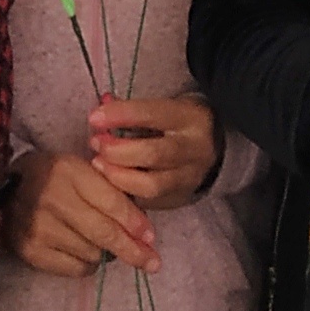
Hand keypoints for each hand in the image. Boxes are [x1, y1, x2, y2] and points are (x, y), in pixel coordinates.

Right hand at [3, 151, 157, 276]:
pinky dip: (86, 265)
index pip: (111, 201)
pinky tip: (82, 252)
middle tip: (152, 263)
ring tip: (98, 242)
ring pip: (92, 253)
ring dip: (105, 253)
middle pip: (104, 233)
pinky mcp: (31, 251)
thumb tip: (140, 223)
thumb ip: (106, 188)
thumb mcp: (76, 169)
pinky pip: (74, 269)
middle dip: (133, 251)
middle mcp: (54, 199)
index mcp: (69, 172)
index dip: (135, 222)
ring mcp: (40, 228)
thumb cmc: (47, 177)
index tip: (152, 238)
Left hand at [88, 93, 220, 209]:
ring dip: (117, 176)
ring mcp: (189, 178)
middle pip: (153, 154)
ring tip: (98, 164)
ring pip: (151, 185)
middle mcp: (194, 150)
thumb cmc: (179, 123)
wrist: (215, 149)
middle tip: (95, 143)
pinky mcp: (179, 199)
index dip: (120, 115)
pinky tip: (109, 183)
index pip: (152, 114)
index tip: (94, 117)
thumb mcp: (165, 108)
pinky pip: (148, 202)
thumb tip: (99, 112)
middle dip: (117, 150)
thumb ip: (133, 111)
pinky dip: (124, 193)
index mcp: (190, 118)